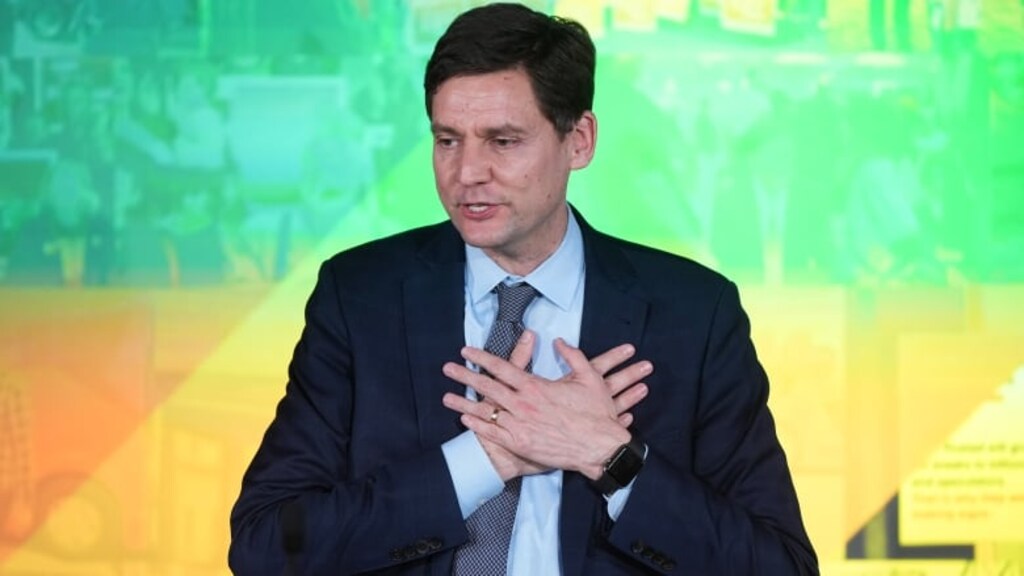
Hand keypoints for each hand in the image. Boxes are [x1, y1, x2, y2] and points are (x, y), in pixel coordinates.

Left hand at [442, 331, 651, 480]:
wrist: (600, 447)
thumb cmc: (596, 413)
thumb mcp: (589, 377)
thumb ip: (572, 355)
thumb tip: (559, 340)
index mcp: (536, 386)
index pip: (502, 368)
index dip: (482, 358)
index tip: (466, 352)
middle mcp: (524, 404)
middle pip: (488, 387)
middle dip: (465, 376)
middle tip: (447, 368)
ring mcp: (520, 426)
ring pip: (486, 412)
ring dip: (464, 403)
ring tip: (445, 397)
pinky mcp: (521, 444)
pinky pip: (494, 433)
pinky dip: (478, 425)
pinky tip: (465, 419)